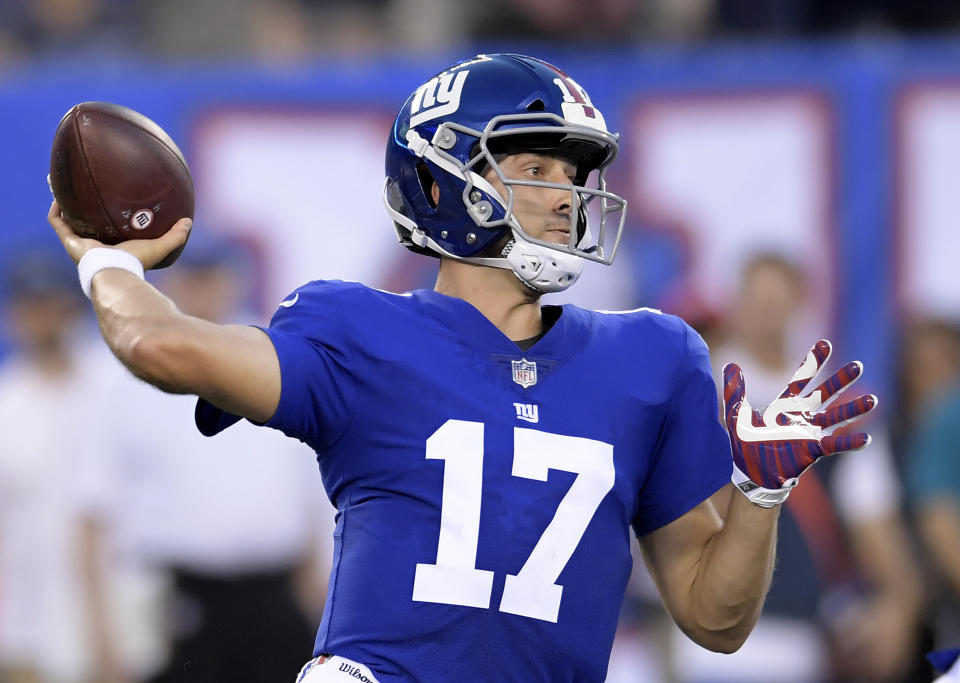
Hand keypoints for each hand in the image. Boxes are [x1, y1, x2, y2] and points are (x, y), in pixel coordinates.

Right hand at [47, 200, 190, 269]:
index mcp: (113, 246)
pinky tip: (59, 192)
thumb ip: (176, 235)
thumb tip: (189, 221)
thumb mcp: (160, 246)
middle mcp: (94, 245)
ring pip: (67, 219)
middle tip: (83, 189)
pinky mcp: (69, 242)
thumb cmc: (137, 262)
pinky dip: (56, 208)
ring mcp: (80, 244)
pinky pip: (57, 221)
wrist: (116, 272)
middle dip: (82, 208)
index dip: (107, 217)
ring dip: (63, 203)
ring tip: (62, 184)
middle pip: (85, 223)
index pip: (109, 230)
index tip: (109, 201)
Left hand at [723, 340, 876, 506]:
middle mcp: (801, 415)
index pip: (802, 378)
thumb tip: (730, 365)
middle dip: (840, 380)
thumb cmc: (743, 444)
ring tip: (873, 400)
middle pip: (825, 393)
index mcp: (784, 404)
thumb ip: (735, 391)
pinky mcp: (813, 450)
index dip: (813, 361)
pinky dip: (850, 441)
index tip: (825, 344)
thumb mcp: (735, 415)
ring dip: (853, 409)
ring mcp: (809, 432)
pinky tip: (867, 438)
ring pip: (836, 416)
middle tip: (858, 366)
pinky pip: (835, 444)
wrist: (748, 473)